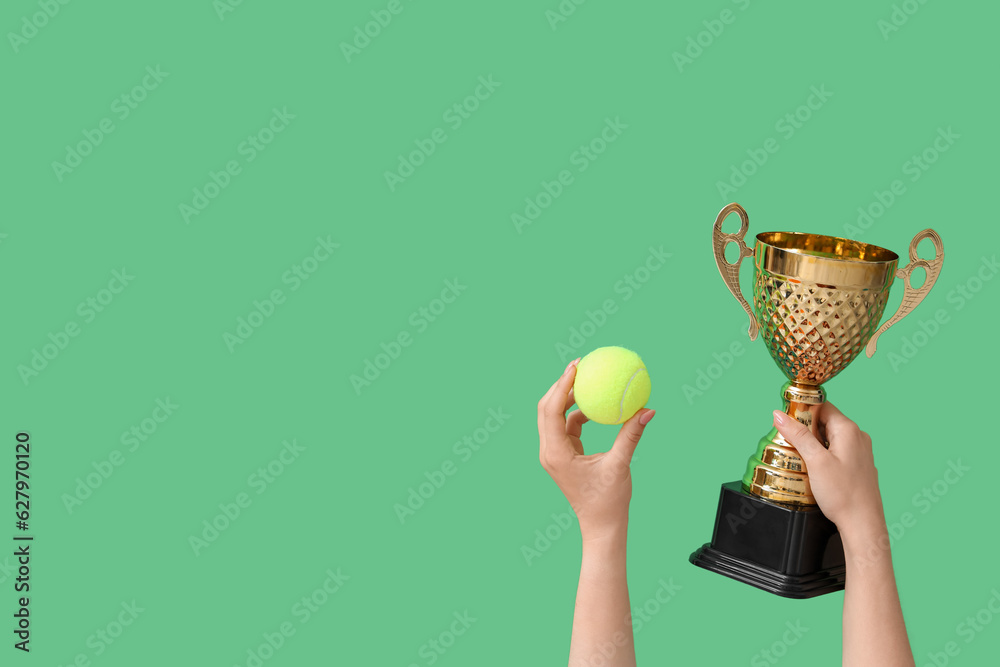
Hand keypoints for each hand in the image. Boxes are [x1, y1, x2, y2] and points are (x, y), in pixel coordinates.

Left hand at [537, 358, 654, 541]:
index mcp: (556, 453)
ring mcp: (555, 454)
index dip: (561, 384)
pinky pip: (567, 427)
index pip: (552, 410)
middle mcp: (550, 451)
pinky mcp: (564, 455)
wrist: (601, 526)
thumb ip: (631, 435)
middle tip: (580, 365)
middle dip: (561, 385)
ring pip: (555, 416)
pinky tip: (596, 406)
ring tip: (588, 379)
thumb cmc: (608, 501)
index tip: (576, 366)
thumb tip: (647, 410)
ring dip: (569, 398)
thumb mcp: (620, 465)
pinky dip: (579, 414)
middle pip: (546, 408)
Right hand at [772, 402, 883, 539]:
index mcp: (849, 430)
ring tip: (800, 457)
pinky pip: (837, 450)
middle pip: (825, 421)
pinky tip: (814, 468)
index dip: (803, 410)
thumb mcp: (815, 461)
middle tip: (790, 442)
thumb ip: (797, 435)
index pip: (822, 406)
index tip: (788, 421)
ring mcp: (860, 452)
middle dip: (806, 429)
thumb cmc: (843, 495)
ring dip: (814, 443)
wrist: (863, 524)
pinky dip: (823, 454)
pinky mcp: (858, 465)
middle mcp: (858, 437)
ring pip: (830, 437)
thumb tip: (780, 415)